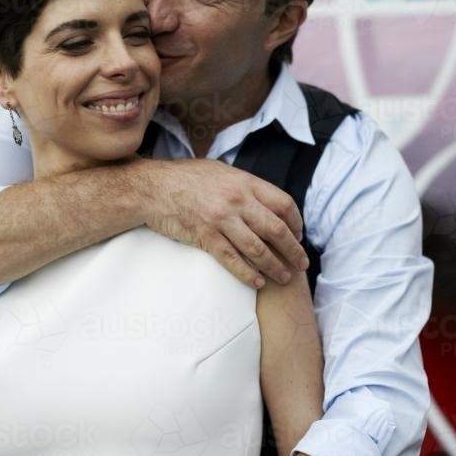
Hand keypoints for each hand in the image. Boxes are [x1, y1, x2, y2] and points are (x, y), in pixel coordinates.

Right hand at [139, 159, 308, 287]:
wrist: (154, 188)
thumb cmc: (188, 178)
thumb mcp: (223, 172)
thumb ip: (246, 186)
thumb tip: (267, 202)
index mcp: (245, 182)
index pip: (284, 204)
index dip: (296, 223)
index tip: (298, 235)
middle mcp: (237, 200)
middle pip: (277, 230)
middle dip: (293, 250)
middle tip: (302, 263)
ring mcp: (222, 220)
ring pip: (258, 249)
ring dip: (276, 266)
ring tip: (284, 277)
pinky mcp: (206, 237)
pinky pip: (233, 260)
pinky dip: (248, 274)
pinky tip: (258, 282)